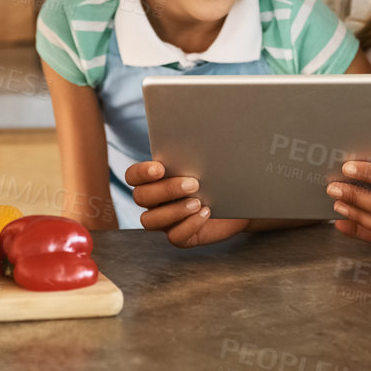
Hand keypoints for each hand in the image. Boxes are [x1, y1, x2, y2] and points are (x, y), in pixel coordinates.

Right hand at [125, 160, 249, 247]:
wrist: (238, 199)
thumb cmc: (218, 176)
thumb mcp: (206, 162)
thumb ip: (192, 154)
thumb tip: (194, 134)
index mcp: (153, 179)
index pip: (133, 176)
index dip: (141, 173)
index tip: (160, 168)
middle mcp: (153, 201)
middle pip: (141, 197)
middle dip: (166, 190)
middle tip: (194, 183)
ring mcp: (165, 221)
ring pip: (150, 221)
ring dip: (173, 211)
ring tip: (198, 202)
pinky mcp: (181, 237)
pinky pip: (174, 237)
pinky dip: (189, 225)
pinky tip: (205, 213)